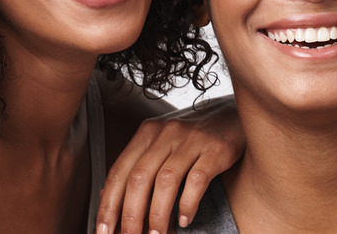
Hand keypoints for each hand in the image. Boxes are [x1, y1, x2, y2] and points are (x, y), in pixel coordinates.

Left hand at [96, 95, 243, 233]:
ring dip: (158, 214)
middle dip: (130, 214)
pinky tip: (185, 220)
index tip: (102, 230)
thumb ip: (138, 164)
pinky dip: (188, 204)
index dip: (108, 204)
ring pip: (166, 181)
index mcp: (148, 132)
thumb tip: (107, 196)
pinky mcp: (216, 148)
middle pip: (139, 177)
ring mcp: (192, 139)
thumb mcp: (162, 142)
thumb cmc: (194, 134)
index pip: (120, 171)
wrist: (233, 114)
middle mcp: (166, 133)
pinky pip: (197, 180)